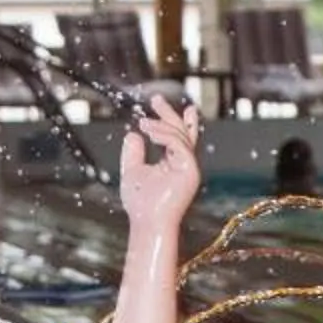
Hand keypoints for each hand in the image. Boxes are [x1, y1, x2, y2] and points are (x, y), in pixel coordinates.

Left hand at [118, 96, 201, 241]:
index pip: (176, 136)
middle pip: (182, 132)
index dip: (169, 118)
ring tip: (143, 122)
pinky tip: (148, 132)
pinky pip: (179, 145)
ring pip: (180, 136)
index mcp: (174, 163)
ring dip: (161, 125)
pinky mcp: (190, 172)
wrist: (147, 223)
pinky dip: (164, 136)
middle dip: (169, 114)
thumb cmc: (141, 204)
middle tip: (156, 99)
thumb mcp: (132, 172)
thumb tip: (133, 134)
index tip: (156, 103)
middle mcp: (185, 164)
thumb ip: (133, 154)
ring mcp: (189, 168)